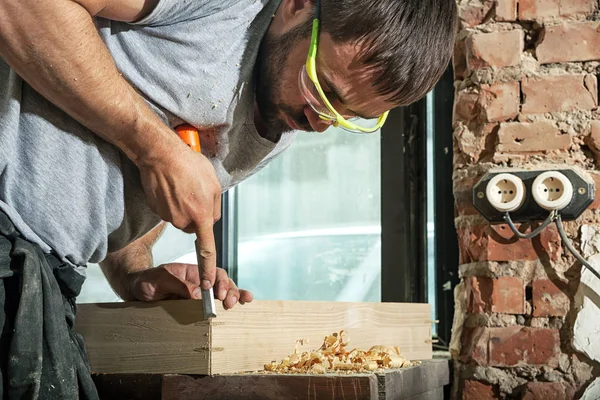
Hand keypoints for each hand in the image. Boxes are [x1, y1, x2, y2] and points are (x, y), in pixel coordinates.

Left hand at [127, 263, 252, 308]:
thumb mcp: (159, 279)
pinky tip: (242, 305)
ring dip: (234, 296)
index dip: (220, 282)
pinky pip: (215, 305)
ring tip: (238, 304)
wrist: (135, 290)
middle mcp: (200, 282)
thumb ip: (178, 284)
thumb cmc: (147, 281)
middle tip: (229, 303)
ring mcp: (199, 295)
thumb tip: (198, 294)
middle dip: (230, 291)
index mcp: (193, 272)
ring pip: (223, 293)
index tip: (219, 295)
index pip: (213, 273)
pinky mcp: (197, 307)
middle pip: (222, 283)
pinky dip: (230, 303)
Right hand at [137, 139, 221, 291]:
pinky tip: (172, 187)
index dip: (207, 267)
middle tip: (195, 193)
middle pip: (194, 227)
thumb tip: (211, 220)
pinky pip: (170, 212)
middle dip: (197, 215)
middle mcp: (184, 220)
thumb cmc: (189, 165)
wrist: (160, 154)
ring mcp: (168, 216)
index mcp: (201, 214)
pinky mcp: (157, 210)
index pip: (207, 247)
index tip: (207, 283)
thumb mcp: (214, 183)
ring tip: (183, 186)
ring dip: (185, 207)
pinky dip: (172, 202)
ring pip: (182, 219)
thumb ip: (216, 207)